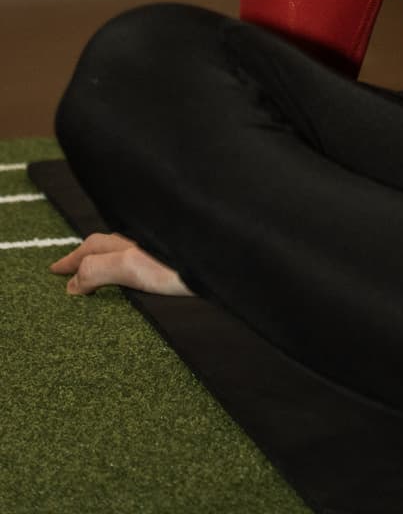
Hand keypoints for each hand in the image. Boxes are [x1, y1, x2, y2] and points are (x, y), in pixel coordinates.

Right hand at [50, 231, 192, 297]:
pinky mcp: (176, 266)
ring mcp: (160, 252)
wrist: (226, 263)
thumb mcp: (132, 266)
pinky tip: (136, 285)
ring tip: (95, 280)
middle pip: (107, 247)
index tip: (51, 271)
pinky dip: (128, 275)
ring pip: (125, 256)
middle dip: (86, 258)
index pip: (91, 247)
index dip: (71, 261)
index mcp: (128, 241)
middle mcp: (143, 242)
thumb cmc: (184, 263)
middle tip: (68, 273)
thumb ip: (98, 270)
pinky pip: (142, 268)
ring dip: (106, 265)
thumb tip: (71, 284)